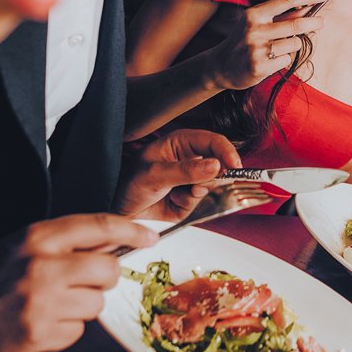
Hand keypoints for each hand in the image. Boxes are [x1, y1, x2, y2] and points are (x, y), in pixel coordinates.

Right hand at [0, 214, 155, 351]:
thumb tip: (112, 241)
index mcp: (37, 237)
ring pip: (97, 303)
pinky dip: (64, 332)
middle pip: (109, 269)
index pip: (99, 225)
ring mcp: (41, 300)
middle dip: (103, 280)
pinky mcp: (40, 332)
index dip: (131, 230)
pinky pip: (77, 331)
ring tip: (51, 308)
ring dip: (82, 309)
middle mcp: (42, 264)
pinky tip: (40, 326)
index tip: (150, 236)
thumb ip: (63, 242)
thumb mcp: (20, 248)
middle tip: (82, 285)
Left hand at [115, 129, 241, 219]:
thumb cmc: (126, 183)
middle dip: (214, 176)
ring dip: (198, 192)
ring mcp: (191, 180)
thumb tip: (215, 166)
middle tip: (203, 183)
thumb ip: (185, 171)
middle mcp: (190, 160)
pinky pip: (202, 201)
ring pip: (212, 185)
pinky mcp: (190, 199)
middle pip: (219, 164)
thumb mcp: (154, 174)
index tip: (234, 165)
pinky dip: (189, 204)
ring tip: (178, 193)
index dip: (227, 151)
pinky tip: (174, 201)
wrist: (116, 209)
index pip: (213, 141)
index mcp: (181, 143)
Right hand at [205, 0, 330, 91]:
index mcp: (254, 14)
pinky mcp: (260, 66)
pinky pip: (286, 59)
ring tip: (276, 49)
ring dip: (292, 46)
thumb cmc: (244, 41)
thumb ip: (281, 17)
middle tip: (322, 22)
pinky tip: (269, 61)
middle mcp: (255, 29)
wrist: (220, 66)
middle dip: (314, 22)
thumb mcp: (257, 23)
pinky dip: (282, 59)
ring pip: (294, 43)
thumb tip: (309, 8)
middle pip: (296, 24)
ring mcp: (257, 48)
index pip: (287, 0)